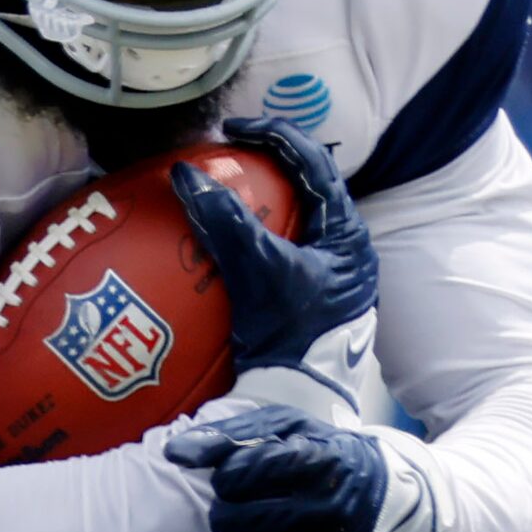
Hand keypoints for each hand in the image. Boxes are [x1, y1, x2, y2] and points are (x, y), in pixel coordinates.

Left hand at [166, 405, 448, 531]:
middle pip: (235, 521)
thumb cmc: (328, 458)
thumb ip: (228, 435)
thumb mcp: (287, 430)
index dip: (227, 476)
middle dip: (225, 513)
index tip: (237, 476)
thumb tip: (174, 453)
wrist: (394, 506)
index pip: (238, 474)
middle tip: (238, 508)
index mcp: (322, 463)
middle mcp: (331, 512)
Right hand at [172, 116, 376, 417]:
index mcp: (347, 234)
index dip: (274, 136)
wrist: (301, 400)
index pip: (315, 162)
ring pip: (296, 217)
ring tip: (224, 188)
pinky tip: (220, 242)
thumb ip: (225, 222)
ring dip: (262, 199)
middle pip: (307, 185)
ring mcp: (330, 274)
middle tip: (228, 154)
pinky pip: (281, 247)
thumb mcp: (258, 273)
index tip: (233, 131)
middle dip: (268, 164)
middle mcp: (346, 249)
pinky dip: (253, 234)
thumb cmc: (291, 337)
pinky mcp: (310, 295)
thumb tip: (184, 174)